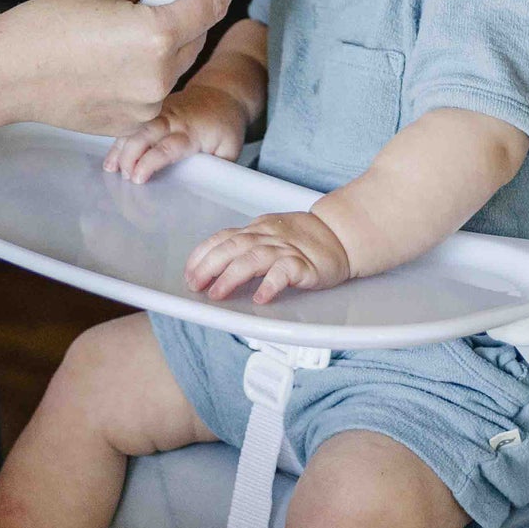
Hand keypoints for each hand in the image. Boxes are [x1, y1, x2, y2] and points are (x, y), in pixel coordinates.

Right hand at [0, 0, 233, 137]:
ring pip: (178, 64)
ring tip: (137, 24)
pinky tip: (119, 55)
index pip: (210, 5)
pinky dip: (150, 70)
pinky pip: (156, 90)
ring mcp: (147, 104)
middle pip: (197, 34)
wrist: (5, 75)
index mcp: (157, 35)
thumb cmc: (44, 26)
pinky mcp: (131, 122)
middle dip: (191, 10)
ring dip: (171, 41)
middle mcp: (159, 76)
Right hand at [103, 83, 249, 182]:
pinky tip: (111, 159)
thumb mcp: (231, 149)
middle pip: (145, 133)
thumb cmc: (226, 126)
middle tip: (124, 177)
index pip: (168, 146)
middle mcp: (174, 119)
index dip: (150, 162)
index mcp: (193, 131)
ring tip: (111, 170)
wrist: (223, 93)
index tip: (138, 178)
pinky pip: (133, 124)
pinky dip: (120, 140)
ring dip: (121, 147)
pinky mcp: (154, 110)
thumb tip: (207, 195)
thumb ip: (218, 170)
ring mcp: (161, 111)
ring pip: (135, 127)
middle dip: (130, 154)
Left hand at [184, 211, 352, 304]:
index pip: (223, 238)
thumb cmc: (302, 238)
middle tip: (195, 284)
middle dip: (209, 265)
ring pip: (254, 258)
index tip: (189, 272)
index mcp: (256, 230)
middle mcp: (267, 236)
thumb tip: (214, 265)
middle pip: (233, 246)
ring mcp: (286, 249)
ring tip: (217, 293)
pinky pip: (286, 272)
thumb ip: (245, 246)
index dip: (203, 254)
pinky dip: (271, 284)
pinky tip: (261, 297)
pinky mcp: (305, 264)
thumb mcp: (269, 235)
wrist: (339, 234)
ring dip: (232, 275)